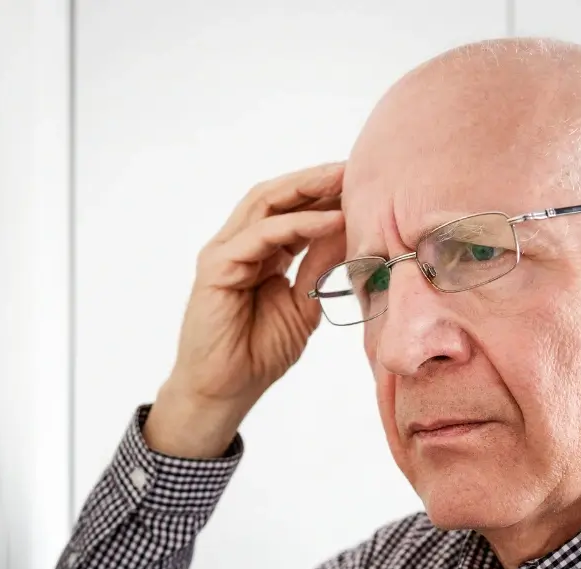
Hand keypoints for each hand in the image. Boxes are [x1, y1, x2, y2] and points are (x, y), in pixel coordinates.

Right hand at [145, 162, 347, 457]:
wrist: (225, 391)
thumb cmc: (258, 354)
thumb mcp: (303, 303)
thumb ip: (320, 265)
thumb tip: (350, 230)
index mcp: (259, 252)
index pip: (291, 209)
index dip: (324, 193)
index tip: (364, 182)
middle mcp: (238, 245)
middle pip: (277, 196)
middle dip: (317, 179)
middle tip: (356, 166)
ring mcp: (225, 253)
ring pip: (266, 204)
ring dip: (308, 189)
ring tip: (345, 180)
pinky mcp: (217, 268)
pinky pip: (261, 236)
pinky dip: (297, 225)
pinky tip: (331, 221)